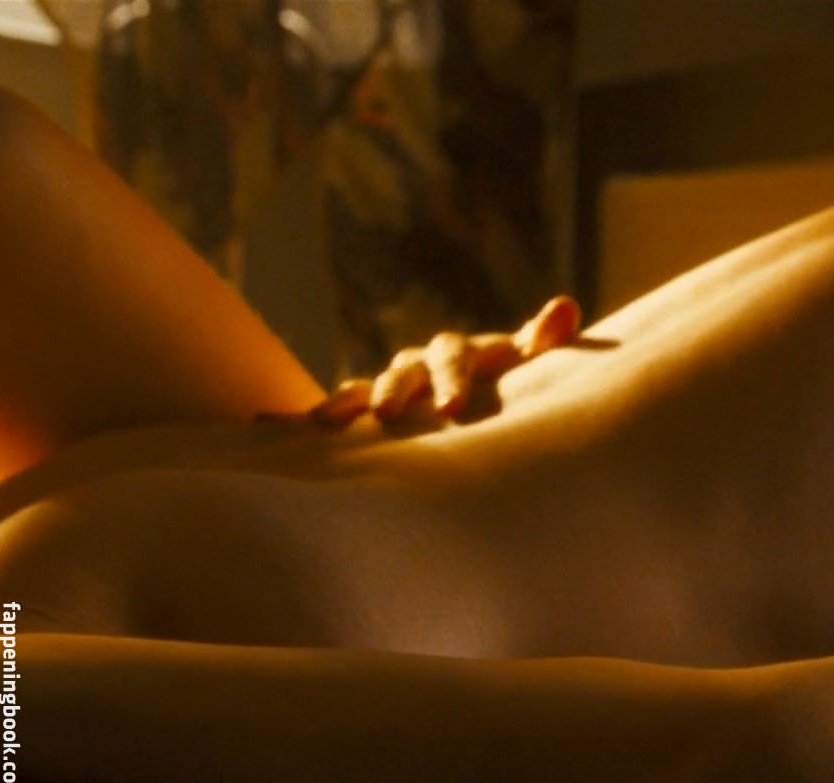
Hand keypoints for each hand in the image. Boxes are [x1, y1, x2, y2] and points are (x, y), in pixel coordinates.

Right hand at [287, 295, 580, 427]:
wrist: (486, 394)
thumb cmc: (515, 381)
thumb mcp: (532, 366)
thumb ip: (543, 341)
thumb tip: (564, 306)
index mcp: (465, 352)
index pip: (456, 356)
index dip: (451, 378)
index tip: (449, 410)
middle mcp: (423, 363)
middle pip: (407, 370)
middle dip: (396, 391)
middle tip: (389, 414)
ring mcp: (395, 385)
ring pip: (366, 388)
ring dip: (347, 401)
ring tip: (323, 422)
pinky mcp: (370, 409)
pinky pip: (340, 409)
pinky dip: (306, 416)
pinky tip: (269, 426)